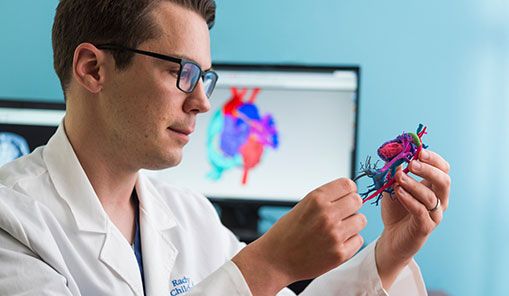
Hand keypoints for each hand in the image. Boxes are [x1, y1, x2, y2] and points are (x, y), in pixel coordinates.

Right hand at [232, 178, 366, 294]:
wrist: (275, 260)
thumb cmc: (286, 233)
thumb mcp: (302, 206)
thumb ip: (325, 199)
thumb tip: (349, 193)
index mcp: (316, 199)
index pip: (347, 184)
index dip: (349, 190)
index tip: (346, 195)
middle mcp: (327, 215)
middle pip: (357, 201)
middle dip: (351, 206)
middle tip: (342, 214)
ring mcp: (334, 235)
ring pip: (361, 220)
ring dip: (352, 224)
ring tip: (337, 230)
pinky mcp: (339, 253)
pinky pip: (358, 240)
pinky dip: (350, 241)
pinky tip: (336, 243)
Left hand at [376, 149, 450, 288]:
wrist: (391, 237)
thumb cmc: (396, 209)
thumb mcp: (393, 185)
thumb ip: (395, 170)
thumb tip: (393, 151)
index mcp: (435, 187)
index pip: (443, 169)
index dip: (433, 159)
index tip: (418, 151)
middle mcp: (440, 200)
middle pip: (444, 181)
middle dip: (428, 170)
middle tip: (412, 163)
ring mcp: (434, 215)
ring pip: (431, 197)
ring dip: (414, 184)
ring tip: (398, 178)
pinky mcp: (424, 227)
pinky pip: (420, 212)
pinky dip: (409, 200)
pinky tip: (398, 192)